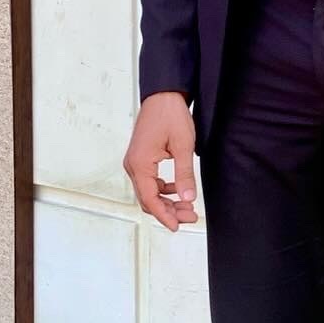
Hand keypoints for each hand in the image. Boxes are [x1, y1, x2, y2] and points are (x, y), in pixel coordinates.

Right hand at [124, 91, 198, 229]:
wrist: (163, 95)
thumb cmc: (170, 115)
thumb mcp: (183, 146)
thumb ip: (185, 174)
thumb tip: (188, 198)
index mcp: (140, 164)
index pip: (150, 200)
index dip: (164, 216)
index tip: (177, 226)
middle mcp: (133, 165)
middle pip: (148, 199)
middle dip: (169, 211)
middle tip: (190, 216)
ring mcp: (135, 162)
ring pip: (148, 192)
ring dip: (167, 201)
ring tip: (187, 206)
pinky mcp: (140, 159)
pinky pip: (149, 182)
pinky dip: (162, 190)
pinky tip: (177, 190)